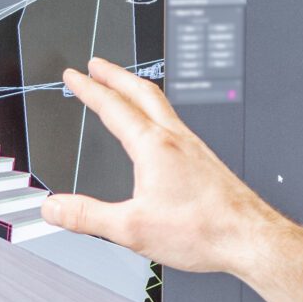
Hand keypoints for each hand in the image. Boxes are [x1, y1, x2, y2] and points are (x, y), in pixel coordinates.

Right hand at [43, 57, 302, 301]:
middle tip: (97, 63)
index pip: (113, 107)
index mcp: (154, 147)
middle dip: (115, 74)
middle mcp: (175, 139)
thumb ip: (86, 217)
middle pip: (141, 92)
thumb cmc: (202, 231)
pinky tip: (156, 128)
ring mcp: (193, 147)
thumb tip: (53, 208)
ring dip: (136, 89)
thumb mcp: (131, 229)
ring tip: (123, 86)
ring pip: (161, 104)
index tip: (74, 75)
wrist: (248, 238)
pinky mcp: (204, 160)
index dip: (89, 88)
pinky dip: (155, 111)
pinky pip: (174, 122)